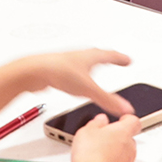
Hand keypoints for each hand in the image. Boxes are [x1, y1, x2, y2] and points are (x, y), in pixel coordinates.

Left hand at [18, 47, 132, 120]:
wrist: (34, 71)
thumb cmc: (58, 71)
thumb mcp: (88, 89)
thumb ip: (107, 99)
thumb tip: (124, 108)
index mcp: (91, 56)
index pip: (111, 55)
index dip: (121, 59)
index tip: (128, 60)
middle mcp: (80, 56)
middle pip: (99, 54)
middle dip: (109, 57)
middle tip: (116, 59)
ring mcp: (69, 61)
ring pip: (85, 60)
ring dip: (94, 64)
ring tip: (97, 69)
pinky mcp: (59, 69)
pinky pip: (74, 69)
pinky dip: (80, 73)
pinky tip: (76, 80)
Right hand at [64, 111, 139, 161]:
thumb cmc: (91, 157)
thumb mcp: (86, 131)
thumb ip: (96, 123)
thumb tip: (101, 120)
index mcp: (123, 132)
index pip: (134, 121)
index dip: (126, 119)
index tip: (119, 120)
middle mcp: (130, 147)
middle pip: (128, 138)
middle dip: (117, 138)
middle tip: (102, 138)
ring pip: (125, 154)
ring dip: (115, 153)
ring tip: (98, 154)